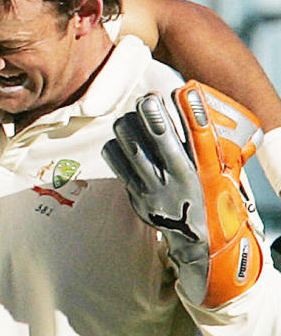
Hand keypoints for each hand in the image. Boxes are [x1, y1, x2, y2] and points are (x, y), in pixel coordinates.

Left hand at [102, 81, 262, 306]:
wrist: (199, 245)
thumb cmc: (212, 203)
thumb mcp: (221, 177)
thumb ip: (211, 151)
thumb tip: (199, 117)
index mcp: (204, 173)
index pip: (198, 136)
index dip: (190, 111)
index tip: (183, 90)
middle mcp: (178, 180)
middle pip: (159, 137)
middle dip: (151, 112)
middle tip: (148, 99)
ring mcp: (154, 189)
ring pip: (132, 146)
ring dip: (129, 126)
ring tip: (131, 117)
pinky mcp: (136, 196)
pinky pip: (117, 164)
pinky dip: (115, 147)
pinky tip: (119, 141)